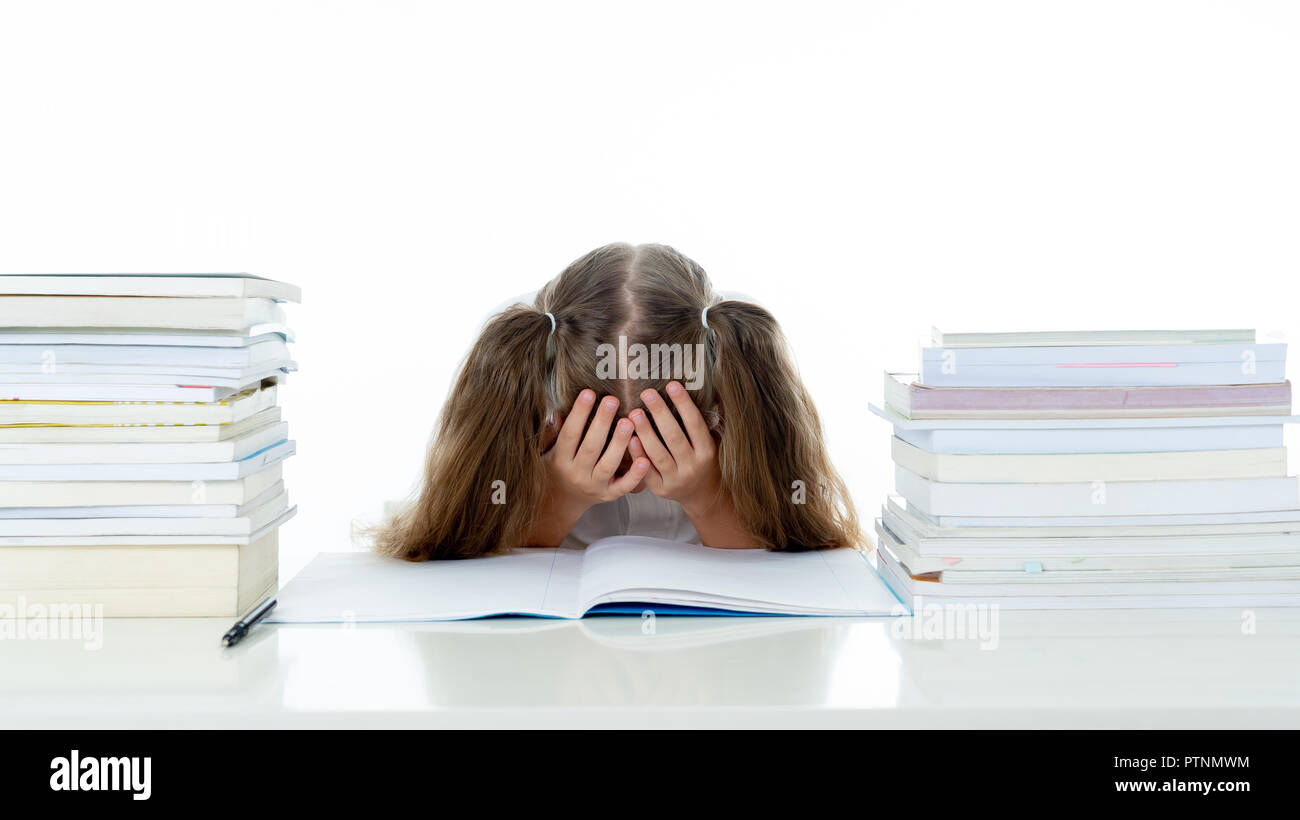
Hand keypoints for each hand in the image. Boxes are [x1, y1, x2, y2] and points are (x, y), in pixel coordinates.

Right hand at [544, 389, 649, 518]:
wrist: (562, 500)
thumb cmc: (559, 468)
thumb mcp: (548, 451)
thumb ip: (553, 433)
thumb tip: (557, 411)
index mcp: (561, 460)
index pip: (569, 434)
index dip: (579, 413)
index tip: (589, 393)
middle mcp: (577, 474)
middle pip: (591, 447)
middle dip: (602, 422)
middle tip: (612, 401)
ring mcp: (594, 486)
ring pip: (608, 465)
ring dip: (619, 443)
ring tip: (629, 422)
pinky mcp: (609, 495)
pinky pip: (624, 486)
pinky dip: (635, 474)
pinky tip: (645, 459)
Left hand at [627, 381, 721, 515]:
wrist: (703, 494)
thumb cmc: (704, 462)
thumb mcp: (712, 443)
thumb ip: (706, 422)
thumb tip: (705, 390)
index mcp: (707, 452)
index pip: (695, 424)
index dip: (684, 404)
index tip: (672, 385)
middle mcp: (692, 466)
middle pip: (674, 437)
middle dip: (660, 413)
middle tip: (647, 394)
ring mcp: (676, 479)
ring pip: (658, 454)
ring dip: (645, 432)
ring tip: (635, 413)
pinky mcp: (661, 489)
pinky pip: (647, 471)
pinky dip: (638, 455)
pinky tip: (630, 439)